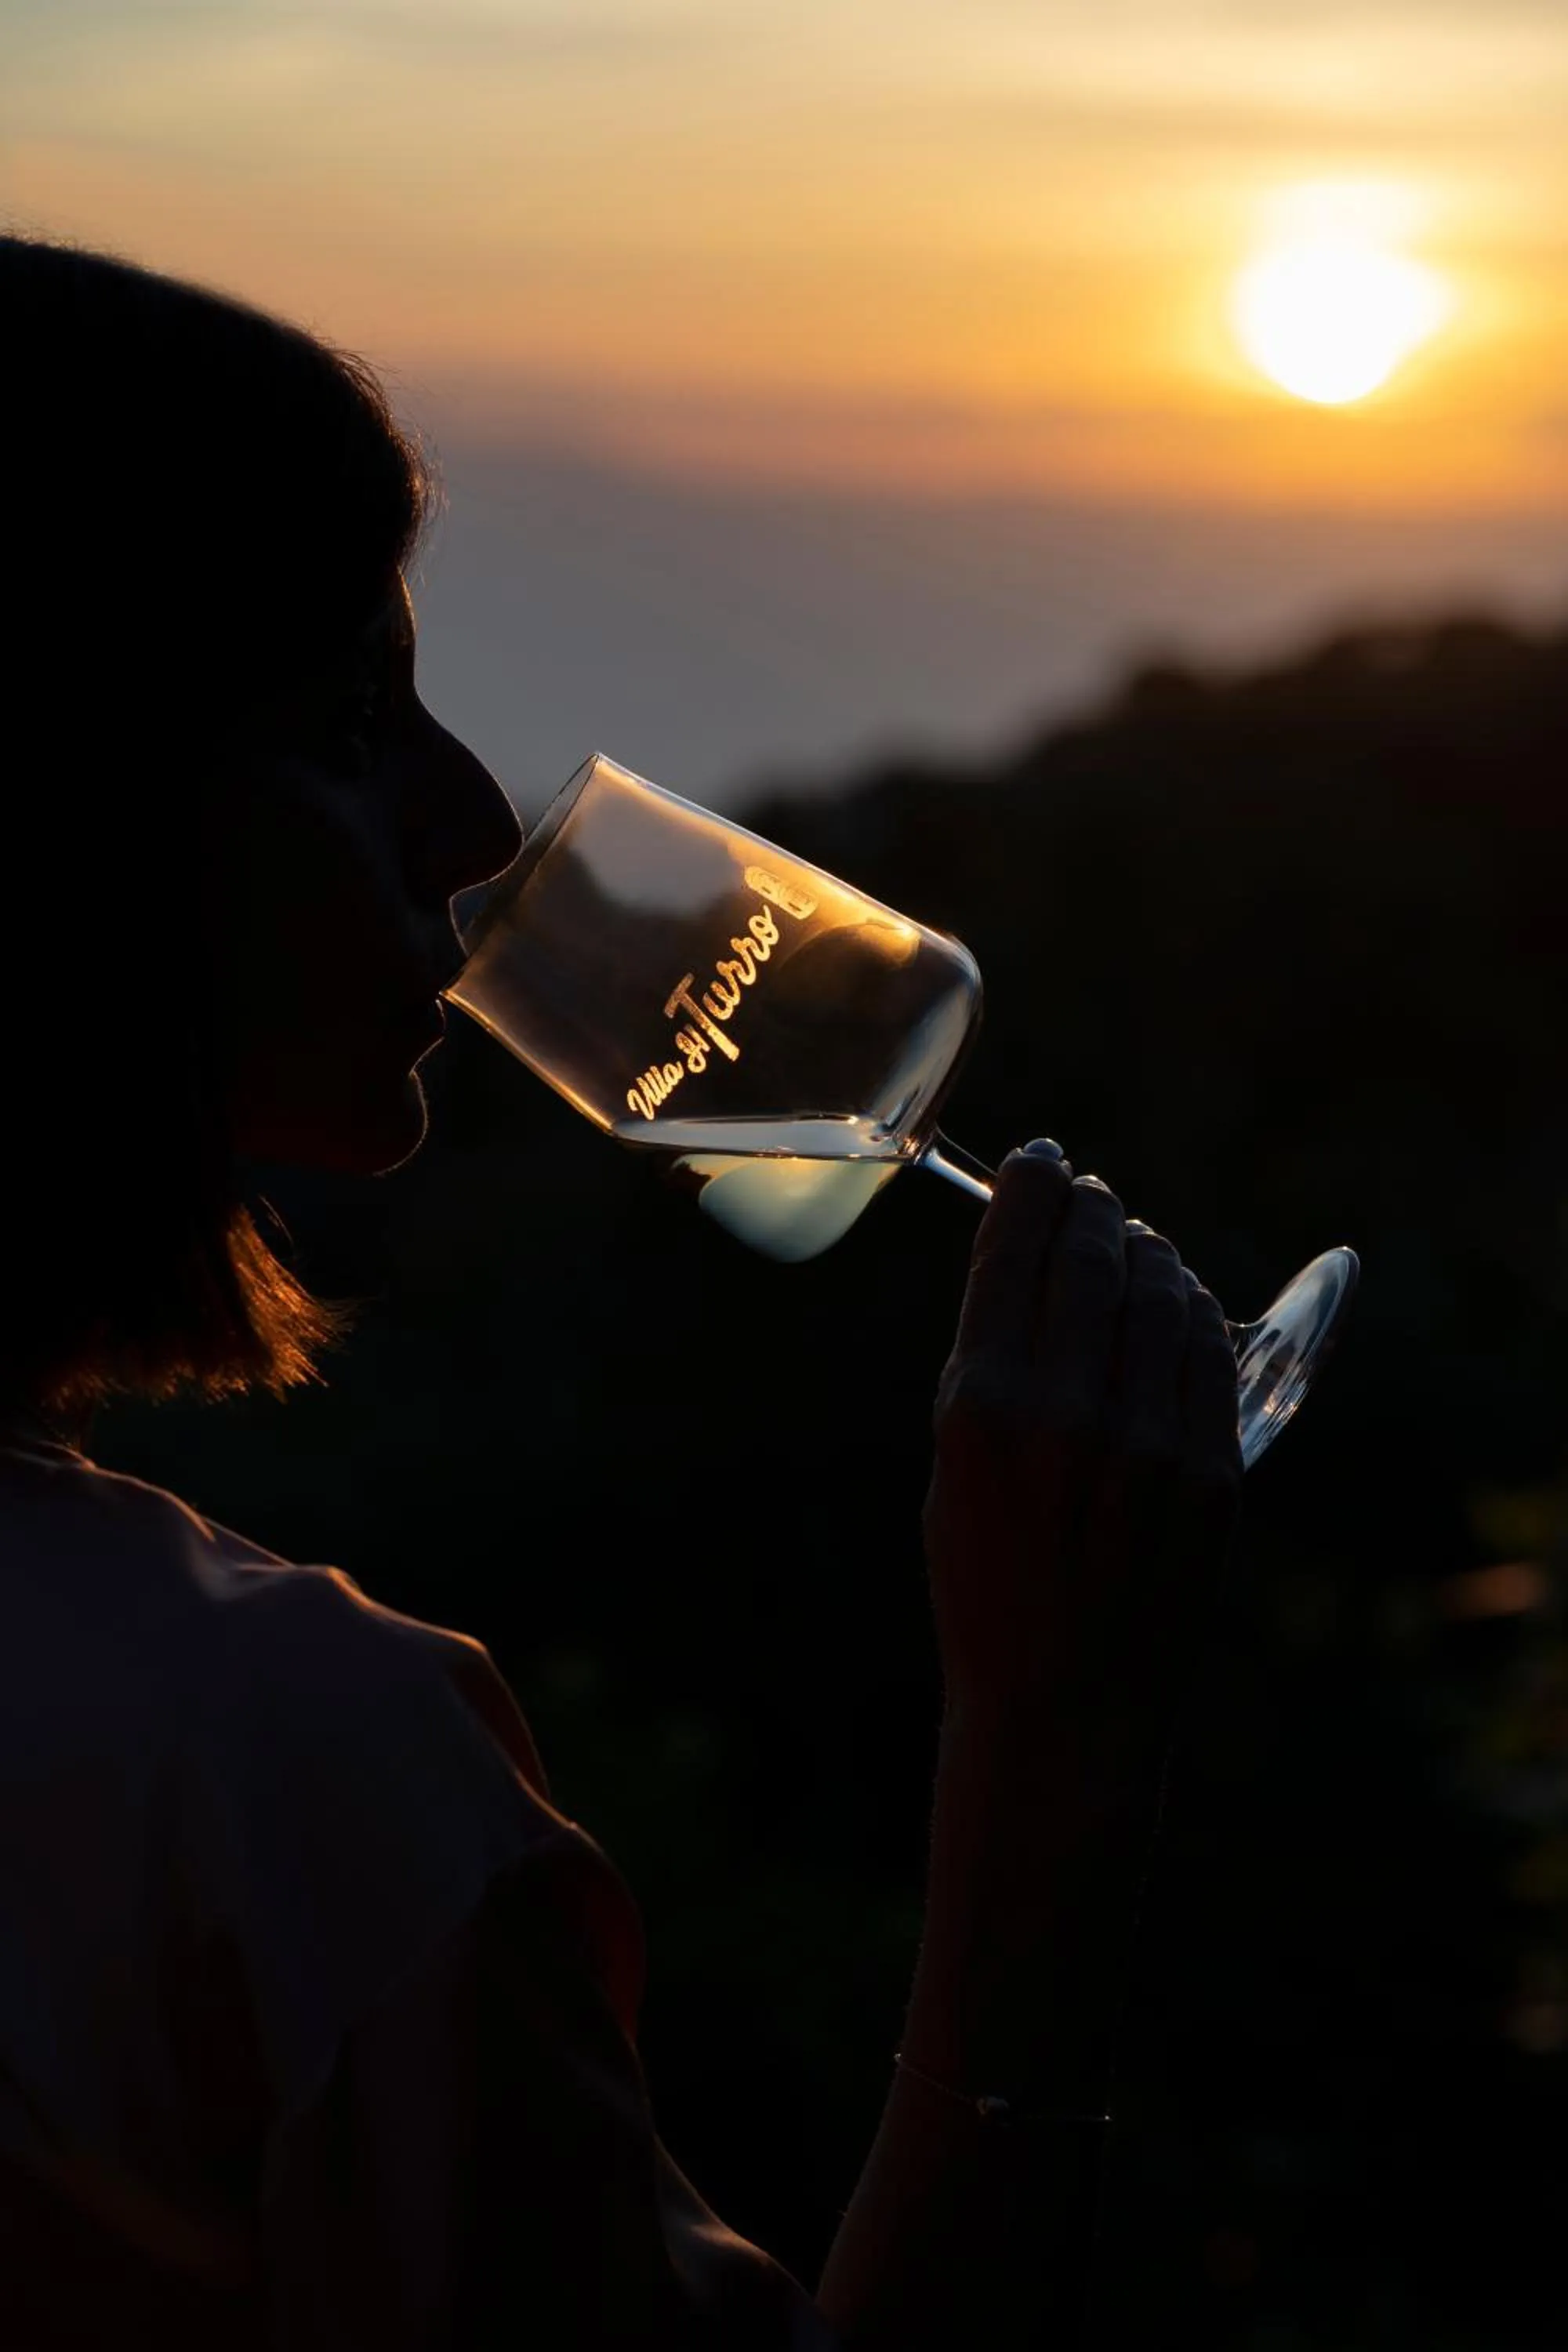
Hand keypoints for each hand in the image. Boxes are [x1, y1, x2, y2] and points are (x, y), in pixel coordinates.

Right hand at [922, 1143, 1241, 1802]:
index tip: (1040, 1160)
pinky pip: (1209, 1350)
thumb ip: (988, 1356)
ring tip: (1128, 1246)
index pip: (1018, 1247)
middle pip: (1095, 1254)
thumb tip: (1031, 1247)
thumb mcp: (951, 1463)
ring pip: (1164, 1290)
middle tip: (1085, 1192)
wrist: (1066, 1705)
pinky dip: (1189, 1308)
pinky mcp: (1213, 1474)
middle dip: (1090, 1206)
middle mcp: (1069, 1415)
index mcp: (982, 1408)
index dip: (1033, 1184)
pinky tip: (1172, 1302)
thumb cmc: (989, 1579)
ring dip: (1144, 1251)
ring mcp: (1151, 1445)